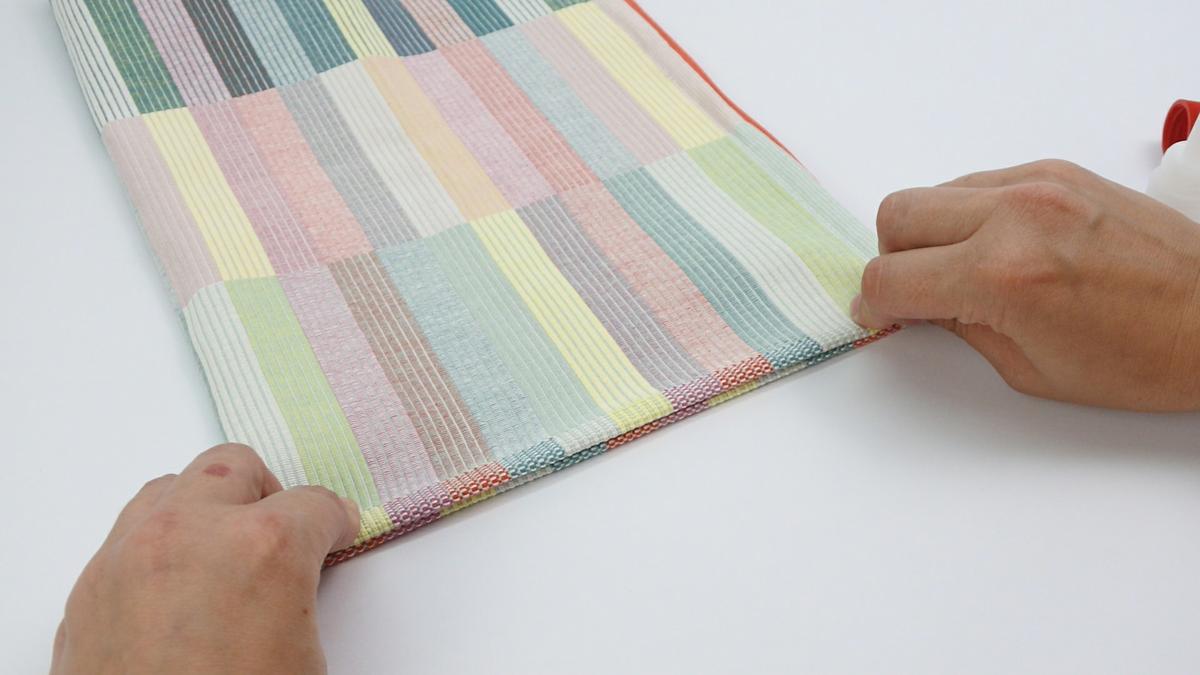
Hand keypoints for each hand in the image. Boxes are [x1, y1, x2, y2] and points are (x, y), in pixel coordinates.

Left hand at [51, 444, 359, 674]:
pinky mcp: (87, 592)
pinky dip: (158, 547)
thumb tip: (298, 588)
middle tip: (284, 533)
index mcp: (262, 549)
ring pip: (171, 489)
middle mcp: (190, 537)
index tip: (335, 531)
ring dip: (205, 510)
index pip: (314, 503)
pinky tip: (178, 592)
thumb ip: (305, 597)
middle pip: (235, 468)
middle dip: (267, 497)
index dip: (334, 522)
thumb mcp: (306, 661)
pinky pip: (127, 536)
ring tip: (224, 554)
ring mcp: (129, 558)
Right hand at [853, 159, 1199, 410]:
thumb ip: (960, 327)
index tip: (880, 314)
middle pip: (897, 215)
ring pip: (936, 191)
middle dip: (893, 258)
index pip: (890, 276)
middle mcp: (1015, 214)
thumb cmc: (1143, 358)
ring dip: (932, 232)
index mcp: (1003, 275)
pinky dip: (973, 212)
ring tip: (966, 270)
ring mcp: (1040, 183)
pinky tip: (1003, 247)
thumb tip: (920, 303)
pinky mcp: (1060, 170)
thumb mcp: (1030, 370)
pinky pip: (982, 181)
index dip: (873, 303)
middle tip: (918, 291)